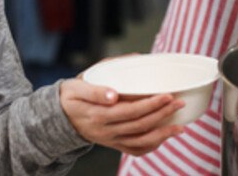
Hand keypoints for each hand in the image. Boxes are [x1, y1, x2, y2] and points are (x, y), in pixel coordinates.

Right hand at [60, 79, 185, 155]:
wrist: (58, 117)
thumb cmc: (70, 96)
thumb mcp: (77, 87)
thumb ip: (95, 90)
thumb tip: (114, 94)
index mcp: (98, 115)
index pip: (130, 111)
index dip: (151, 104)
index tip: (167, 95)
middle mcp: (106, 130)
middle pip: (140, 125)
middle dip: (163, 115)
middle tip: (179, 102)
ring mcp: (110, 139)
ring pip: (140, 141)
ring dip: (163, 134)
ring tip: (180, 126)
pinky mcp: (113, 144)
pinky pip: (135, 150)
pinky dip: (152, 146)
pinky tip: (164, 137)